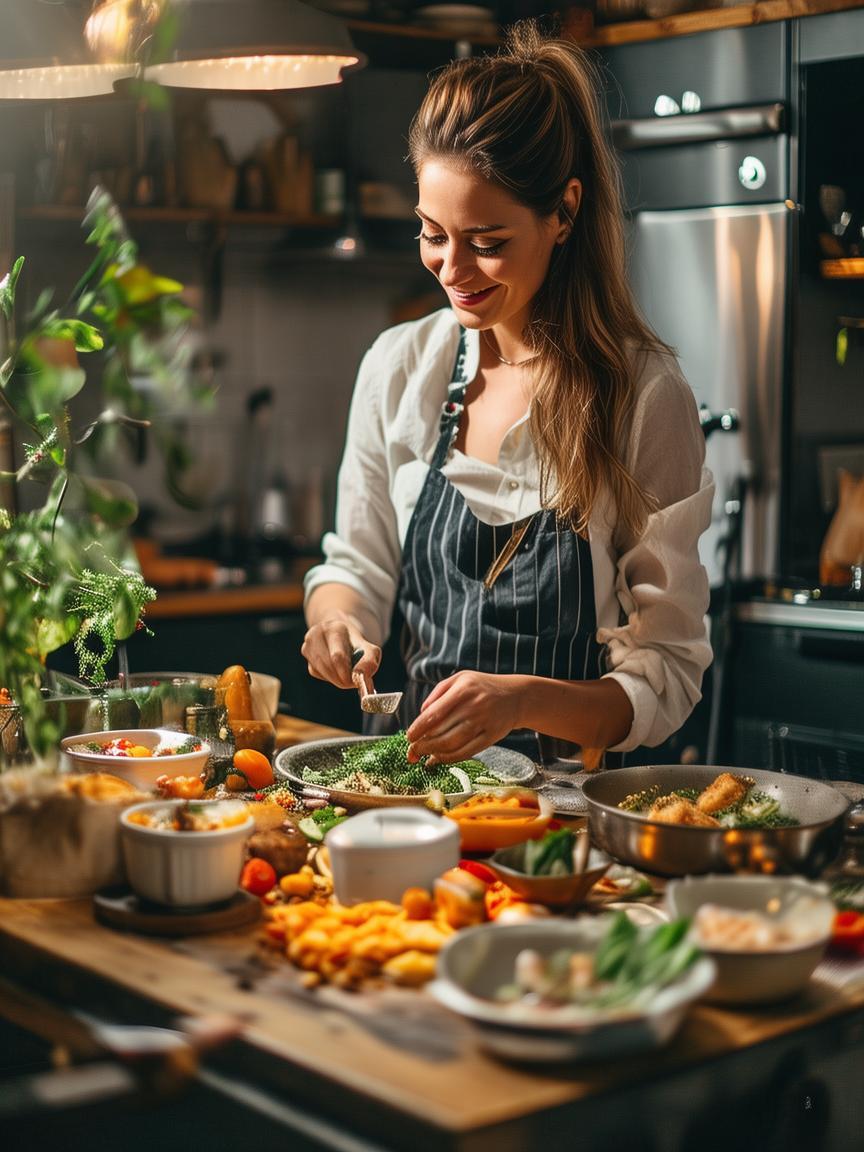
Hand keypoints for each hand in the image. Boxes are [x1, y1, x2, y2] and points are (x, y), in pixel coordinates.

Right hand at [301, 620, 380, 689]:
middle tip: (351, 682)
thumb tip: (363, 678)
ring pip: (320, 669)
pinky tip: (335, 669)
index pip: (338, 656)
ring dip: (334, 678)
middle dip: (341, 678)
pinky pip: (316, 671)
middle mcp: (318, 632)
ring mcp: (309, 641)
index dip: (346, 673)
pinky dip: (327, 676)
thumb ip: (369, 661)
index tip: (355, 681)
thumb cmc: (357, 644)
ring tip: (346, 675)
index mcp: (335, 628)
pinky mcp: (305, 652)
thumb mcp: (369, 649)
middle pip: (327, 664)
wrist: (342, 634)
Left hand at [405, 672, 521, 763]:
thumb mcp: (460, 678)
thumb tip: (421, 714)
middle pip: (441, 733)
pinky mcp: (491, 736)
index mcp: (462, 689)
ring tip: (423, 756)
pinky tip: (439, 758)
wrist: (516, 696)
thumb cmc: (482, 686)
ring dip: (433, 754)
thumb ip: (437, 694)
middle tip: (411, 752)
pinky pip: (466, 752)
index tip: (408, 737)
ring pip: (452, 745)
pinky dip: (449, 758)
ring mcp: (484, 722)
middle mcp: (473, 706)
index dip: (417, 729)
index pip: (433, 714)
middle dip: (421, 746)